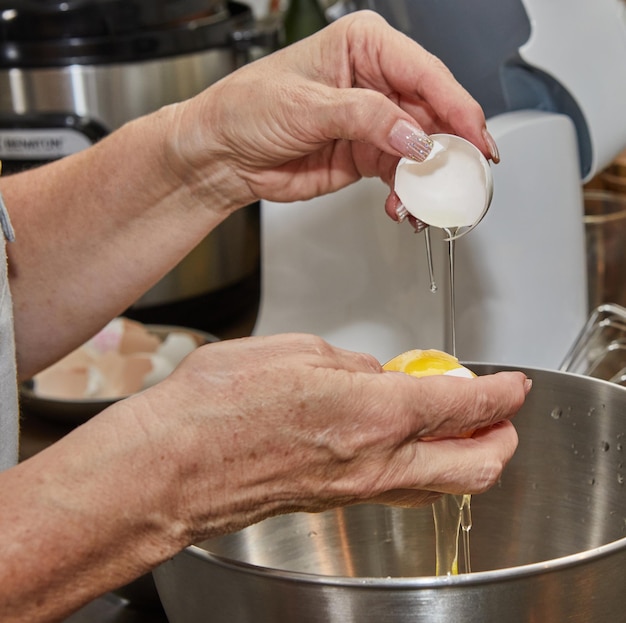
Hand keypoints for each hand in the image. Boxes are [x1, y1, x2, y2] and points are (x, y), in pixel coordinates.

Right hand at [134, 334, 528, 540]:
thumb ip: (347, 363)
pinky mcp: (333, 501)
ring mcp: (356, 491)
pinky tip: (401, 439)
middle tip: (502, 415)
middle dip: (500, 439)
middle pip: (474, 467)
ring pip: (440, 485)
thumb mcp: (294, 352)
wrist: (172, 466)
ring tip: (459, 427)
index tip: (513, 386)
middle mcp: (375, 462)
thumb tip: (372, 373)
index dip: (501, 394)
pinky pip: (398, 487)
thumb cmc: (217, 408)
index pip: (463, 407)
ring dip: (463, 456)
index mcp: (372, 413)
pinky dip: (418, 463)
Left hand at [165, 10, 496, 211]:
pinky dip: (407, 193)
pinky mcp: (366, 155)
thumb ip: (366, 118)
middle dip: (449, 149)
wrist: (223, 155)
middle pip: (433, 114)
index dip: (457, 108)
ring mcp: (374, 122)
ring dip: (428, 179)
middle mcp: (376, 81)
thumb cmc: (247, 110)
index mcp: (364, 46)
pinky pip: (400, 174)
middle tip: (462, 179)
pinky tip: (403, 207)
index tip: (477, 139)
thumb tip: (415, 137)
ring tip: (428, 202)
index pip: (426, 74)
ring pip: (421, 149)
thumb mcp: (307, 106)